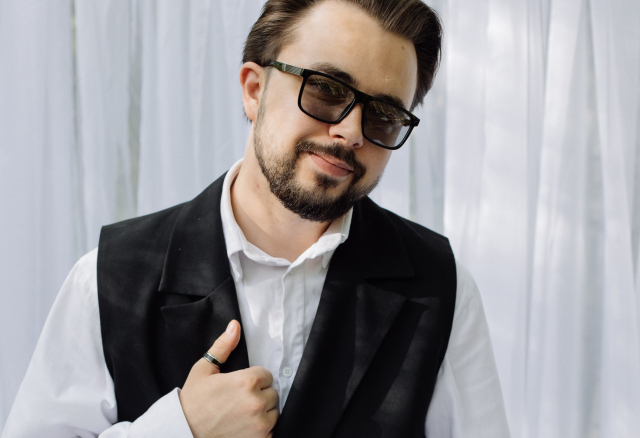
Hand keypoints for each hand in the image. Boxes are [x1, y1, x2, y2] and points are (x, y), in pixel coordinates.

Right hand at [179, 320, 278, 437]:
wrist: (185, 433)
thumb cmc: (193, 401)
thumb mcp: (204, 370)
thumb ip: (223, 347)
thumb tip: (235, 326)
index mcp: (247, 381)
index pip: (266, 375)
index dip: (254, 379)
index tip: (241, 386)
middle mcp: (257, 402)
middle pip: (272, 393)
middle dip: (259, 395)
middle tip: (239, 401)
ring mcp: (260, 424)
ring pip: (274, 412)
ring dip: (263, 412)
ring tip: (242, 414)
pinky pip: (271, 430)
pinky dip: (262, 429)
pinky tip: (245, 427)